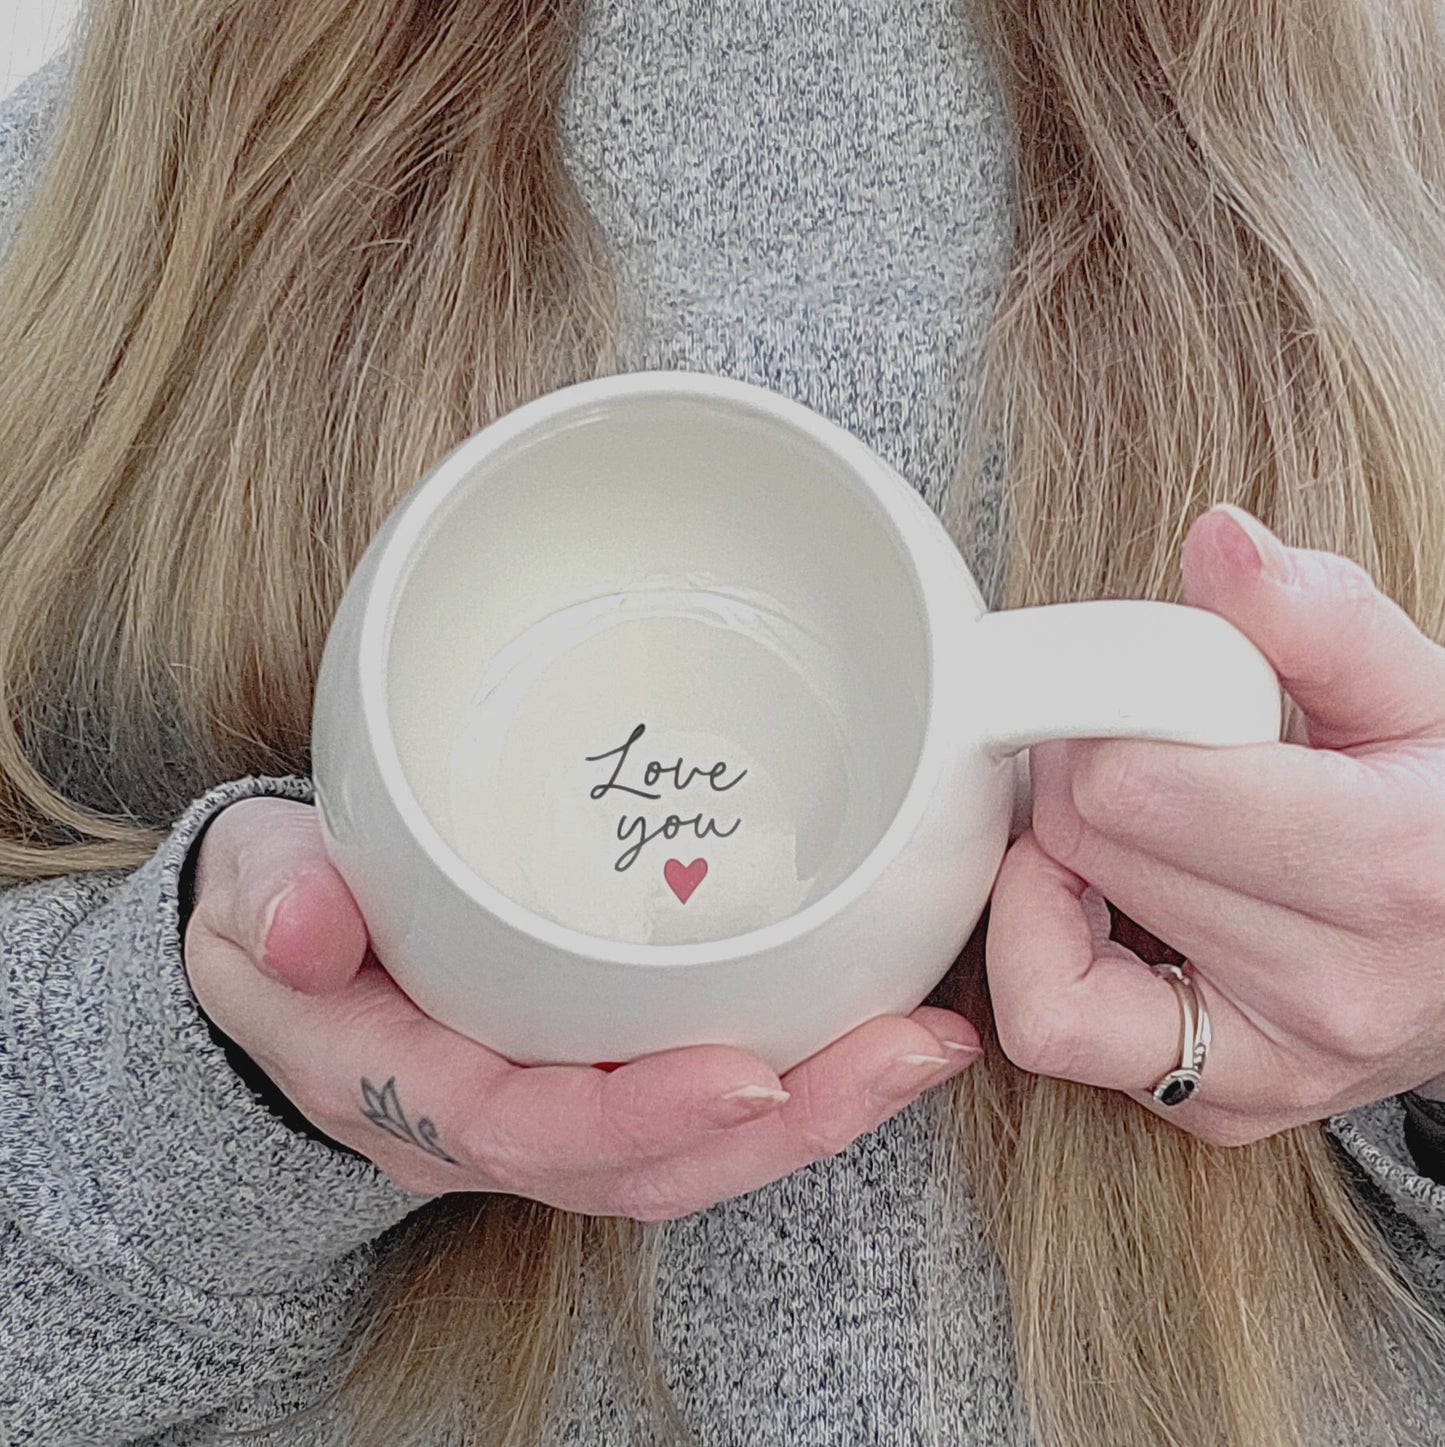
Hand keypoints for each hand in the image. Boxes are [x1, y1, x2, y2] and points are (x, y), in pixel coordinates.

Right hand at [182, 797, 979, 1213]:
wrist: (291, 946)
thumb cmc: (279, 914)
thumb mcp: (250, 894)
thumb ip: (272, 903)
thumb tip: (309, 925)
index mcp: (406, 1087)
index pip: (529, 1130)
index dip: (641, 1118)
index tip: (751, 1080)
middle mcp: (493, 1122)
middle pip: (649, 1164)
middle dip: (790, 1127)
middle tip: (907, 1054)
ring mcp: (551, 1103)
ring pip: (695, 1147)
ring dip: (819, 1106)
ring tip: (925, 1044)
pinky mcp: (594, 1068)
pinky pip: (699, 1095)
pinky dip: (796, 1074)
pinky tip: (874, 1021)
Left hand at [986, 504, 1444, 1145]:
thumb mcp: (1422, 695)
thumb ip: (1319, 618)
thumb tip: (1219, 541)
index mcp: (1388, 863)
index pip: (1134, 785)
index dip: (1103, 718)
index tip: (1130, 701)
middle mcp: (1333, 984)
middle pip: (1086, 846)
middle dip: (1080, 778)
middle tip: (1125, 750)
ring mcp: (1276, 1062)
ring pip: (1052, 944)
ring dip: (1058, 867)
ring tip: (1128, 830)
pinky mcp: (1227, 1102)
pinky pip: (1061, 1029)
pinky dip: (1049, 956)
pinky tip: (1105, 908)